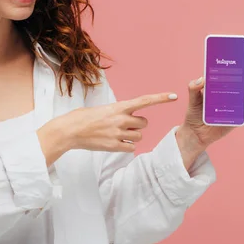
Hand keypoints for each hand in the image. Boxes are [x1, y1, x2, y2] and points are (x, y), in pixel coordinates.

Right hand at [38, 92, 177, 164]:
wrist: (70, 131)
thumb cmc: (84, 118)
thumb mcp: (104, 109)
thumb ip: (119, 112)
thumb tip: (130, 119)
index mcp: (118, 107)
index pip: (144, 101)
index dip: (160, 98)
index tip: (174, 96)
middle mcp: (121, 119)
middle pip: (144, 123)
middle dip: (138, 125)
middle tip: (124, 126)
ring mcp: (118, 133)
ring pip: (139, 136)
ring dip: (132, 136)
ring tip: (116, 134)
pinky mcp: (114, 146)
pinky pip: (131, 147)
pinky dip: (126, 146)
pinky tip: (115, 143)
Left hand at [178, 63, 243, 149]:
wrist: (195, 132)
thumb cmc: (194, 113)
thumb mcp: (192, 99)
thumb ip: (193, 88)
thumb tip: (202, 79)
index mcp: (221, 88)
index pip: (233, 76)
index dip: (241, 69)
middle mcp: (230, 96)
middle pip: (243, 84)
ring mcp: (234, 107)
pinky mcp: (236, 118)